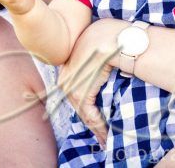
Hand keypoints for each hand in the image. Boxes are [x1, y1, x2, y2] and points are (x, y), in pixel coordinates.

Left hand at [58, 22, 118, 146]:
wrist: (110, 36)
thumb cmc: (107, 39)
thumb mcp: (95, 48)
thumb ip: (92, 61)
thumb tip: (100, 67)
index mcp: (67, 68)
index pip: (75, 94)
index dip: (85, 109)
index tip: (93, 119)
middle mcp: (64, 79)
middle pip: (78, 106)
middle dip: (91, 122)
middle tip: (101, 137)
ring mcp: (71, 86)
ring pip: (84, 113)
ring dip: (96, 127)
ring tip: (105, 139)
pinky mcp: (80, 92)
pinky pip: (90, 113)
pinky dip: (99, 125)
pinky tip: (106, 133)